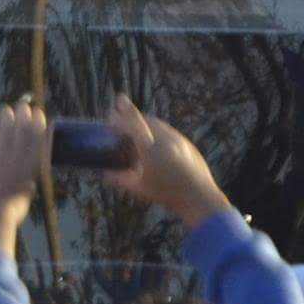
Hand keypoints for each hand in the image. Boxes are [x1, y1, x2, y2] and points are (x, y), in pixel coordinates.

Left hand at [0, 104, 47, 252]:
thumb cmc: (9, 213)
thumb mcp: (23, 197)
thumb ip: (24, 185)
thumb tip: (27, 183)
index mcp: (31, 168)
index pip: (38, 141)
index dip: (39, 126)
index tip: (40, 115)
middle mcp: (19, 159)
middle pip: (23, 132)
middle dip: (24, 116)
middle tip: (24, 105)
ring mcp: (2, 157)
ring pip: (6, 132)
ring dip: (7, 119)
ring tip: (6, 109)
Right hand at [105, 96, 229, 225]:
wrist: (199, 196)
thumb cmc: (167, 194)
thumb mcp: (140, 189)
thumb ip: (120, 180)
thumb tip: (105, 176)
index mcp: (150, 149)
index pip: (134, 122)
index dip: (123, 111)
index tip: (114, 107)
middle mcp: (164, 138)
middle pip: (146, 119)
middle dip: (133, 117)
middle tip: (123, 121)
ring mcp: (178, 139)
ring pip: (158, 124)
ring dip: (146, 123)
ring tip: (138, 130)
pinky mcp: (187, 142)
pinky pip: (169, 130)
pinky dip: (158, 130)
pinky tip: (156, 141)